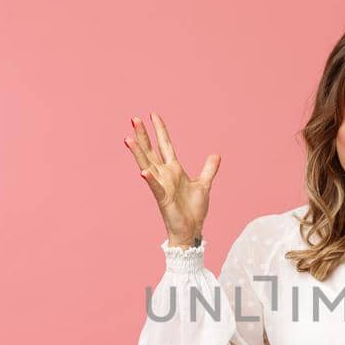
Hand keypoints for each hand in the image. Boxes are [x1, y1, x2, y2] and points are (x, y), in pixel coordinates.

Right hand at [123, 112, 220, 246]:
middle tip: (134, 119)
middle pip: (151, 151)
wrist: (192, 230)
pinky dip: (150, 179)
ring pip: (147, 164)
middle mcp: (165, 175)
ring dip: (138, 152)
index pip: (165, 145)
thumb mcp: (204, 184)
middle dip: (143, 135)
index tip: (153, 115)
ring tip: (128, 138)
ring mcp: (162, 185)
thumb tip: (215, 155)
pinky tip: (143, 172)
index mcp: (174, 170)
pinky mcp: (163, 198)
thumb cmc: (193, 209)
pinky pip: (155, 187)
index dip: (160, 130)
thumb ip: (209, 169)